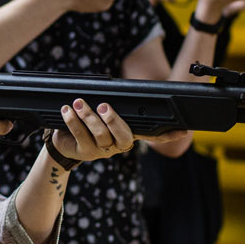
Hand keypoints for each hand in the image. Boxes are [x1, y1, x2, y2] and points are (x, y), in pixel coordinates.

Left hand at [50, 98, 187, 162]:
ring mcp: (102, 151)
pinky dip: (73, 121)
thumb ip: (112, 106)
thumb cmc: (86, 123)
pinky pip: (81, 136)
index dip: (167, 135)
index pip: (151, 135)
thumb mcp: (101, 113)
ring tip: (78, 103)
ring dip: (88, 116)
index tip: (182, 130)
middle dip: (114, 120)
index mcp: (128, 134)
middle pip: (124, 136)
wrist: (62, 142)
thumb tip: (114, 91)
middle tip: (104, 106)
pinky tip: (67, 111)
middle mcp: (118, 145)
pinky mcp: (85, 152)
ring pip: (100, 135)